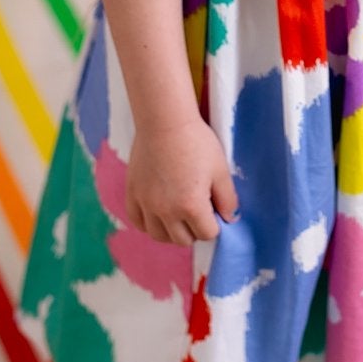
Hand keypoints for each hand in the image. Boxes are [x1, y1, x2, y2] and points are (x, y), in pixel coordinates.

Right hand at [125, 109, 238, 244]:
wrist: (164, 121)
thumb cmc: (196, 142)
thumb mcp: (220, 170)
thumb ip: (228, 199)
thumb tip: (229, 219)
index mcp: (191, 206)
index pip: (207, 234)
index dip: (214, 224)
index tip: (214, 209)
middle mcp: (165, 211)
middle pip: (183, 240)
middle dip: (195, 230)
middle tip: (199, 210)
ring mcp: (146, 204)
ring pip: (159, 236)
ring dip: (172, 231)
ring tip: (179, 214)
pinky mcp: (133, 194)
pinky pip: (138, 222)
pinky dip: (149, 223)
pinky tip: (158, 213)